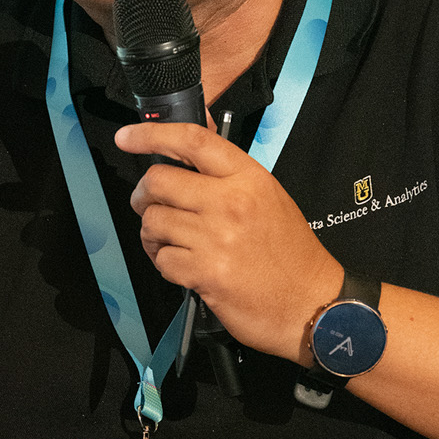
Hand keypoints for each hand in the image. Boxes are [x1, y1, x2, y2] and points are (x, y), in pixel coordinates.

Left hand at [116, 121, 342, 361]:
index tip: (127, 137)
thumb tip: (184, 161)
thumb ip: (227, 178)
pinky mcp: (205, 272)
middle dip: (144, 196)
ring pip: (153, 222)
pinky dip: (165, 264)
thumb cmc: (290, 254)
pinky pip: (162, 259)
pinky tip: (184, 267)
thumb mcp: (268, 198)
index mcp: (248, 178)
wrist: (312, 303)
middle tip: (150, 207)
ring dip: (153, 235)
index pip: (192, 141)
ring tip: (171, 243)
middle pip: (158, 181)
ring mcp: (216, 238)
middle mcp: (230, 202)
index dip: (151, 135)